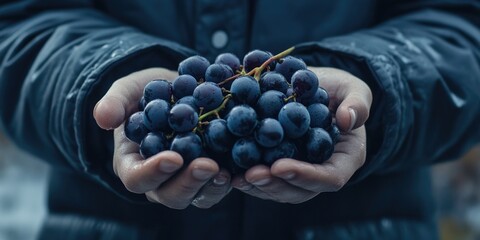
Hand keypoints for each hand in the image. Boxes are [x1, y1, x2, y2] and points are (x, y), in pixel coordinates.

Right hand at [93, 68, 230, 208]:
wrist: (177, 91)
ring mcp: (187, 179)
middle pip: (170, 195)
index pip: (137, 178)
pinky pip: (220, 185)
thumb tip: (102, 117)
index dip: (153, 172)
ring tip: (227, 171)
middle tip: (207, 166)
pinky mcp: (211, 173)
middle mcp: (160, 179)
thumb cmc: (147, 93)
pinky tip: (244, 167)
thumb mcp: (128, 90)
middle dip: (189, 183)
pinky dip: (232, 178)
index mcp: (132, 163)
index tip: (173, 157)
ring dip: (213, 187)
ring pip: (198, 196)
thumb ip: (115, 102)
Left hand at [231, 67, 371, 203]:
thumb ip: (358, 103)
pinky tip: (230, 170)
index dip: (305, 176)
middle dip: (274, 185)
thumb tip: (348, 120)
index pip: (330, 178)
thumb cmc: (339, 89)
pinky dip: (248, 177)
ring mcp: (299, 172)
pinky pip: (265, 178)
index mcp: (345, 158)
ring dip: (258, 186)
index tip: (280, 166)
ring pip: (279, 190)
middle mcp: (321, 172)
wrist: (314, 88)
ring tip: (236, 177)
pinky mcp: (279, 166)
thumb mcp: (353, 89)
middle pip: (300, 191)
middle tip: (251, 174)